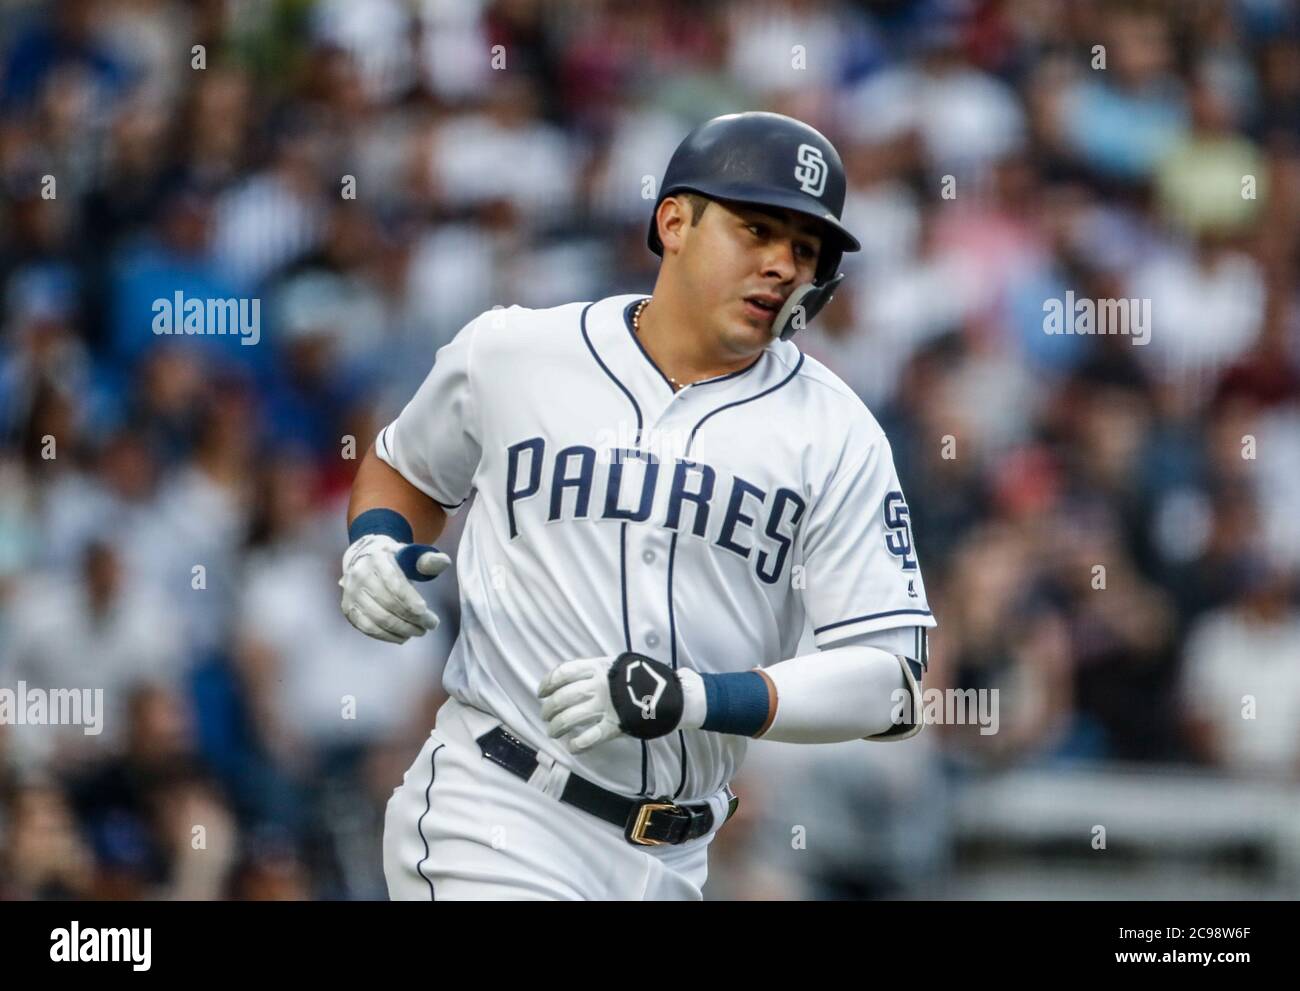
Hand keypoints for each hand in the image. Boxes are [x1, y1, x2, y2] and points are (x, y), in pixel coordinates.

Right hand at [338, 534, 449, 643]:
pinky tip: (403, 637)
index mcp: (377, 558)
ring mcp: (352, 593)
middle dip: (412, 618)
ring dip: (402, 629)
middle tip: (431, 625)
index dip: (409, 598)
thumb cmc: (394, 559)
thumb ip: (428, 560)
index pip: (393, 581)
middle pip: (388, 603)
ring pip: (378, 618)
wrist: (364, 559)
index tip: (424, 611)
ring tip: (420, 631)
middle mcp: (360, 575)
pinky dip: (387, 636)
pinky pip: (367, 627)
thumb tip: (444, 562)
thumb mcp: (410, 554)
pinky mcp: (349, 609)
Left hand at [537, 652, 685, 752]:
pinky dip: (578, 743)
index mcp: (599, 668)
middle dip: (549, 709)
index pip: (564, 672)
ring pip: (571, 718)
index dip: (548, 683)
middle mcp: (599, 686)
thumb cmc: (642, 678)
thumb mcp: (618, 664)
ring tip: (553, 732)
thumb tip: (570, 677)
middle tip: (546, 716)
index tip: (541, 692)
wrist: (670, 693)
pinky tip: (572, 746)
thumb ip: (596, 669)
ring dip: (557, 727)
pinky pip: (591, 737)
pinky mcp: (616, 725)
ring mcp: (607, 706)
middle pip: (563, 698)